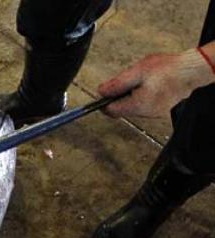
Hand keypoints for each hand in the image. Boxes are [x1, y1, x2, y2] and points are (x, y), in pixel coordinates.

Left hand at [99, 48, 214, 117]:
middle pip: (121, 109)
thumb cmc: (167, 69)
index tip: (106, 90)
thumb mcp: (136, 72)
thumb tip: (101, 91)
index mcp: (137, 106)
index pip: (110, 111)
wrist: (191, 70)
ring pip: (132, 106)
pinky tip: (149, 83)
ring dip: (130, 94)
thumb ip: (117, 84)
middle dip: (119, 95)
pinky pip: (143, 104)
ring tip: (141, 80)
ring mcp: (153, 112)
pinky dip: (141, 95)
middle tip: (127, 80)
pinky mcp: (160, 108)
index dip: (104, 101)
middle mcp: (145, 113)